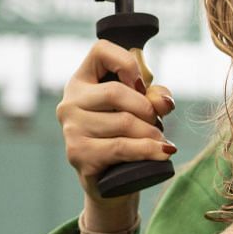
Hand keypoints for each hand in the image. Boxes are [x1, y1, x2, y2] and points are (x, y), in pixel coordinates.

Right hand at [57, 39, 176, 203]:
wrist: (113, 182)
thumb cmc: (127, 137)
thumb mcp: (143, 110)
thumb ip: (155, 97)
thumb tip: (162, 101)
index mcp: (82, 82)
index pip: (100, 50)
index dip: (127, 61)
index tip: (141, 83)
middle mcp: (70, 102)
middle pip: (115, 92)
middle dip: (146, 109)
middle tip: (156, 123)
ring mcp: (71, 129)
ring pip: (123, 122)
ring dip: (151, 133)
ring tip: (159, 141)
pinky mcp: (79, 154)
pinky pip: (121, 147)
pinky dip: (148, 150)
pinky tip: (162, 152)